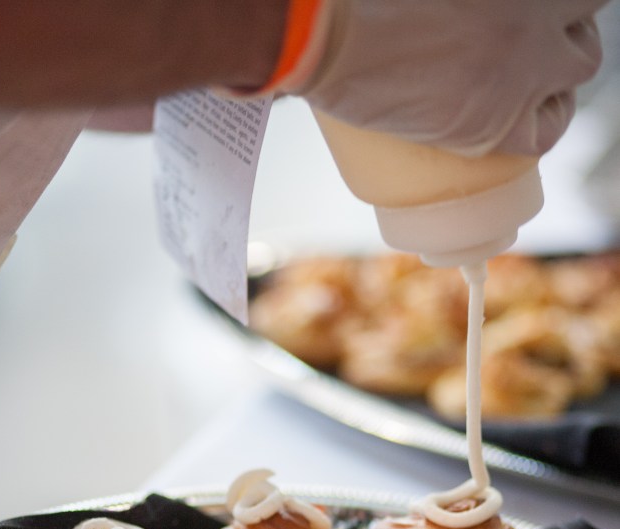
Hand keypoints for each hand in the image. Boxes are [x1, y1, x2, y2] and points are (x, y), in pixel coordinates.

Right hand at [284, 0, 605, 155]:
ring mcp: (520, 71)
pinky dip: (542, 124)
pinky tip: (525, 118)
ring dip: (561, 68)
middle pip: (585, 22)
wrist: (326, 37)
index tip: (546, 4)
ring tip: (531, 72)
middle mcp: (538, 18)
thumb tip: (464, 8)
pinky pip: (544, 133)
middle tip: (532, 30)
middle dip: (568, 23)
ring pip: (578, 69)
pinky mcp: (493, 123)